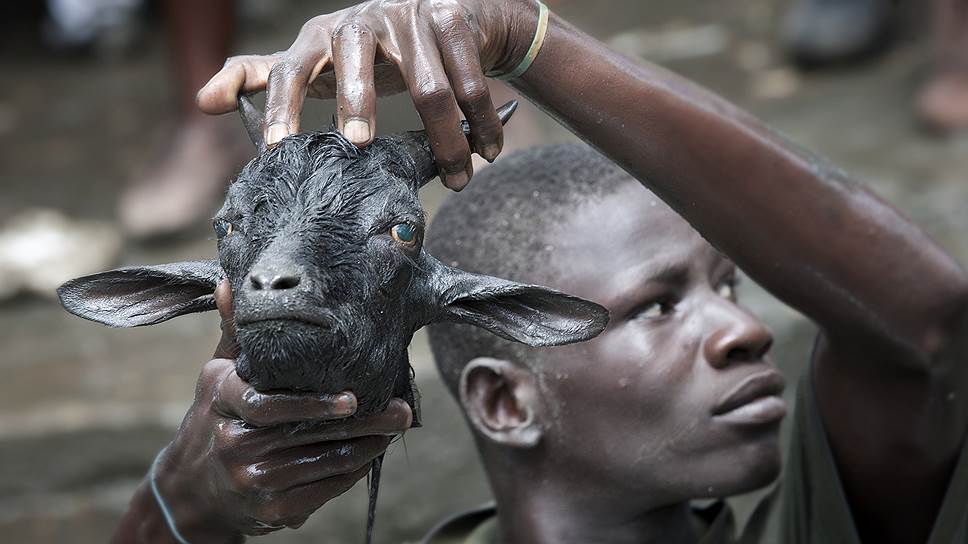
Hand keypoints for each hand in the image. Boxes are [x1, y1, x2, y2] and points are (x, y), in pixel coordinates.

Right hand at [150, 282, 412, 538]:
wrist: (191, 489)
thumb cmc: (218, 415)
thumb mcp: (220, 373)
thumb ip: (236, 331)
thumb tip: (232, 281)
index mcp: (223, 399)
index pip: (269, 404)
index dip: (313, 403)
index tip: (355, 397)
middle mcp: (234, 442)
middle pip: (308, 434)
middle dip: (364, 423)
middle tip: (403, 411)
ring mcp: (252, 480)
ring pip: (324, 463)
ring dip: (368, 446)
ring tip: (396, 427)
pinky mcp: (271, 511)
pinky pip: (325, 489)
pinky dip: (353, 472)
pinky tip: (373, 453)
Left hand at [196, 0, 538, 189]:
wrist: (449, 16)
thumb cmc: (372, 51)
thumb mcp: (318, 62)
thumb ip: (266, 77)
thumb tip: (203, 101)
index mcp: (322, 36)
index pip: (291, 66)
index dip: (283, 105)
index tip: (280, 147)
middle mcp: (362, 19)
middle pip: (354, 56)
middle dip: (356, 99)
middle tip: (358, 144)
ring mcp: (411, 15)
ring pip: (428, 83)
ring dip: (446, 137)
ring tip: (456, 175)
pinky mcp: (454, 20)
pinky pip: (469, 80)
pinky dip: (482, 122)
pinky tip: (486, 152)